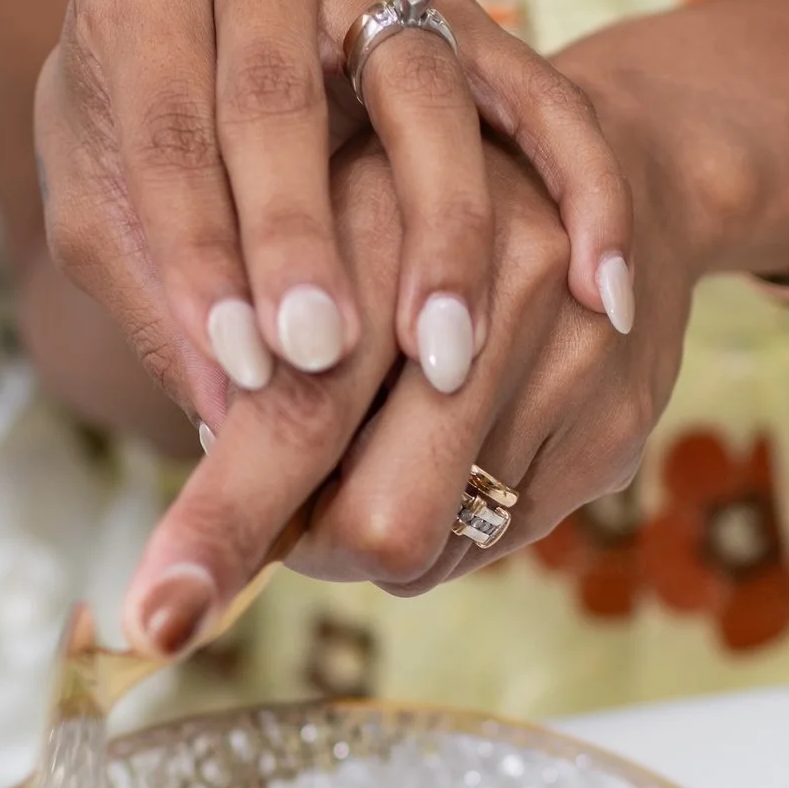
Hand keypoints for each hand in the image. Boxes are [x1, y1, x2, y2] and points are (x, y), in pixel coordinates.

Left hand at [37, 0, 636, 430]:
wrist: (219, 47)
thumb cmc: (137, 148)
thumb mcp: (109, 209)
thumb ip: (157, 297)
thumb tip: (226, 406)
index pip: (164, 120)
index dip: (196, 247)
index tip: (235, 363)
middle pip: (279, 91)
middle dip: (299, 235)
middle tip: (320, 353)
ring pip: (419, 91)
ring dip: (441, 229)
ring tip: (443, 353)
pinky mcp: (463, 8)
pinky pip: (538, 94)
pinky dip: (579, 189)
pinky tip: (600, 293)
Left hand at [118, 128, 698, 656]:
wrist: (630, 169)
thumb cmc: (420, 206)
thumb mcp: (318, 220)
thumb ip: (247, 337)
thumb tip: (197, 478)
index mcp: (393, 212)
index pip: (297, 405)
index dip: (224, 522)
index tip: (158, 618)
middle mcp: (502, 279)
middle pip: (380, 514)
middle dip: (311, 542)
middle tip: (282, 516)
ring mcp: (575, 356)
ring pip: (439, 543)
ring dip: (380, 521)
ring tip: (385, 439)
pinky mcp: (620, 422)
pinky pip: (503, 538)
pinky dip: (457, 516)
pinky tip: (463, 437)